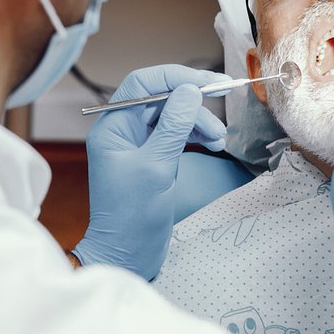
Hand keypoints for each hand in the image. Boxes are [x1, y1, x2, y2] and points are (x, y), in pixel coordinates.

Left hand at [73, 64, 228, 278]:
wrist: (126, 256)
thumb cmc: (132, 217)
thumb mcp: (156, 167)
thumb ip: (174, 126)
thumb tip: (189, 90)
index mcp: (112, 127)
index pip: (143, 84)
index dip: (177, 77)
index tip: (209, 83)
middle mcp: (122, 132)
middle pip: (161, 99)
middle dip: (193, 105)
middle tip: (221, 114)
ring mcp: (137, 146)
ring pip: (172, 117)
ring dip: (198, 122)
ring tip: (219, 140)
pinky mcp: (152, 160)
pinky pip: (175, 135)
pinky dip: (195, 136)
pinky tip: (213, 144)